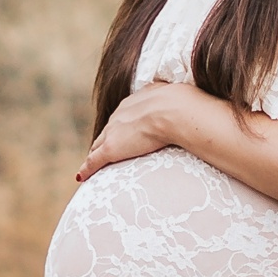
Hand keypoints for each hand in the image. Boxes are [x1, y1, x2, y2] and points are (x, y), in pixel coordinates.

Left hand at [76, 81, 202, 181]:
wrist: (175, 111)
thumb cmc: (184, 106)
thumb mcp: (179, 99)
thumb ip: (180, 104)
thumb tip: (195, 103)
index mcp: (135, 103)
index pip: (123, 118)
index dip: (121, 128)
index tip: (122, 134)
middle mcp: (120, 115)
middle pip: (107, 131)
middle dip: (104, 140)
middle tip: (102, 150)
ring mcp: (114, 132)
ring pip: (98, 145)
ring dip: (95, 154)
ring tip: (91, 165)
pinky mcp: (112, 148)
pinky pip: (94, 161)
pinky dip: (87, 169)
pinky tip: (82, 177)